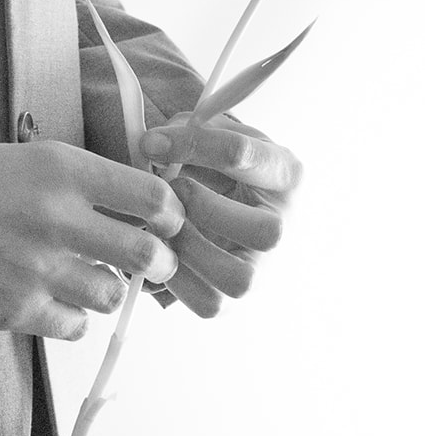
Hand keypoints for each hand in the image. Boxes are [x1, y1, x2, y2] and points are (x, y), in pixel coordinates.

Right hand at [0, 140, 183, 341]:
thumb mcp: (16, 156)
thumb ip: (71, 180)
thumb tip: (127, 205)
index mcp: (58, 166)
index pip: (150, 195)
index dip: (170, 214)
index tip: (166, 222)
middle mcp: (54, 215)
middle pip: (147, 253)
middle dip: (158, 263)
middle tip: (150, 264)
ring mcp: (34, 267)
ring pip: (112, 295)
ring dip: (105, 290)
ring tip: (84, 279)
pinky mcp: (11, 310)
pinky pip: (72, 326)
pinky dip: (69, 318)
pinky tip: (48, 300)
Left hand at [140, 114, 302, 317]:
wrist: (229, 198)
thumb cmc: (218, 163)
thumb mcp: (212, 131)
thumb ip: (185, 131)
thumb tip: (152, 148)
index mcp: (284, 174)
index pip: (242, 154)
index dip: (189, 146)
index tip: (150, 144)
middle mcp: (283, 224)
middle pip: (267, 232)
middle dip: (205, 209)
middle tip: (172, 192)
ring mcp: (264, 266)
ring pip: (241, 280)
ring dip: (190, 249)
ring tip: (164, 225)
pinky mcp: (235, 294)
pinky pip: (210, 304)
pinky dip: (176, 280)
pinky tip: (162, 250)